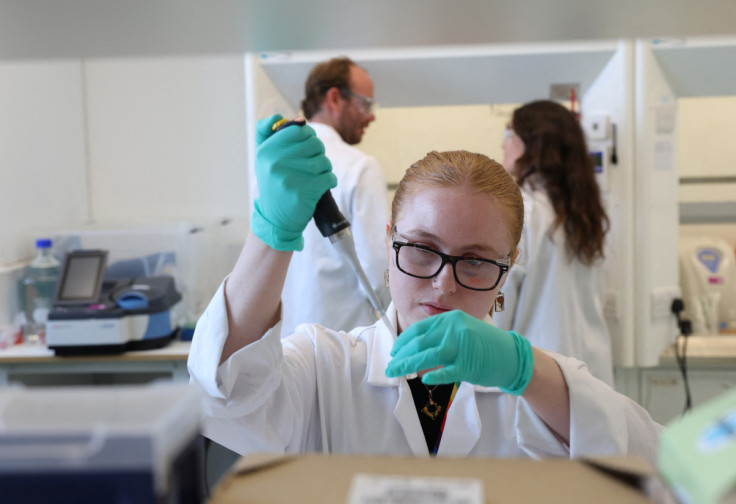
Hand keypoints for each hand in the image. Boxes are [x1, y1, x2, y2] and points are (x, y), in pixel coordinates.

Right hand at [251, 114, 336, 250]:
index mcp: (267, 150)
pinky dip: (329, 181)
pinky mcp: (304, 192)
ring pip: (323, 161)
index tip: (307, 145)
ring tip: (316, 176)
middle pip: (314, 144)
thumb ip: (268, 132)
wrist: (275, 218)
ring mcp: (290, 177)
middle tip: (312, 164)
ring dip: (325, 168)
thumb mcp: (264, 158)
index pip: (298, 130)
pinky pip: (329, 178)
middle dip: (318, 153)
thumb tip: (291, 118)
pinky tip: (321, 186)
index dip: (308, 135)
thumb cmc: (274, 184)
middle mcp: (276, 162)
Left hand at [385, 310, 533, 394]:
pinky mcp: (469, 364)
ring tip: (396, 373)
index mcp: (451, 319)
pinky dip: (433, 375)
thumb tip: (413, 349)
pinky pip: (446, 370)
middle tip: (390, 367)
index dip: (403, 341)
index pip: (420, 329)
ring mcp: (462, 346)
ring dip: (408, 365)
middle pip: (420, 342)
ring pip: (428, 355)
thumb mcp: (461, 331)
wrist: (512, 355)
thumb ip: (441, 336)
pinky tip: (423, 379)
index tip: (394, 352)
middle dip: (401, 356)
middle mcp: (455, 329)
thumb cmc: (484, 345)